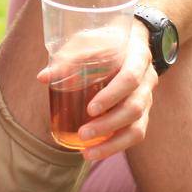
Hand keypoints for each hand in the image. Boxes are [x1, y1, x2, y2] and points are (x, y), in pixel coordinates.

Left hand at [38, 25, 156, 160]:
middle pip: (134, 107)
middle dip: (108, 124)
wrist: (131, 39)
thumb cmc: (105, 38)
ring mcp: (147, 98)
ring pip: (138, 127)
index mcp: (137, 56)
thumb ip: (69, 56)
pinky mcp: (142, 113)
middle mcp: (147, 79)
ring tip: (87, 153)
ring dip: (113, 143)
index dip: (112, 95)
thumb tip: (43, 77)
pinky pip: (135, 135)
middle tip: (82, 134)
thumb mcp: (88, 39)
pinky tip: (95, 152)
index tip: (90, 109)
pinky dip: (115, 146)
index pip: (130, 78)